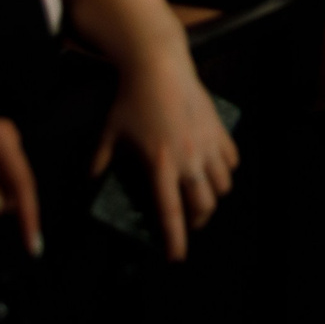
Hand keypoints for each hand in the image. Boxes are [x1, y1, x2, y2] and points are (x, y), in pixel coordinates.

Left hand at [92, 52, 239, 260]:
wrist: (158, 66)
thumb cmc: (132, 99)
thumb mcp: (109, 133)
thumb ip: (100, 161)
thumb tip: (92, 179)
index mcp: (159, 165)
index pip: (170, 212)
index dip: (174, 239)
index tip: (175, 256)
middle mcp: (188, 159)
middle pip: (204, 205)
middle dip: (198, 221)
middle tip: (189, 222)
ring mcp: (207, 144)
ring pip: (222, 185)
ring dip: (213, 195)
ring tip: (202, 194)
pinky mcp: (218, 128)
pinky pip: (231, 159)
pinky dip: (226, 168)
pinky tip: (215, 167)